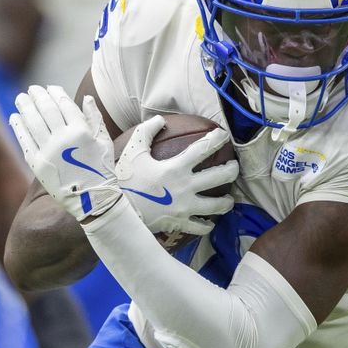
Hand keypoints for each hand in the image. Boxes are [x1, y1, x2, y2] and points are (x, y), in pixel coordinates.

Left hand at [10, 85, 120, 220]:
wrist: (92, 199)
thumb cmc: (102, 169)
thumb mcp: (105, 142)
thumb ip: (95, 118)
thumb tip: (86, 97)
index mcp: (82, 132)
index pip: (64, 104)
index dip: (55, 92)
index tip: (49, 88)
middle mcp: (63, 140)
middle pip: (46, 109)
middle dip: (37, 96)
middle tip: (32, 89)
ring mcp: (49, 152)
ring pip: (33, 122)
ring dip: (25, 107)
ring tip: (21, 98)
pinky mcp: (38, 164)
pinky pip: (25, 141)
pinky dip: (19, 127)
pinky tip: (15, 117)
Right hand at [115, 116, 238, 234]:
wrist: (114, 209)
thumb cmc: (124, 179)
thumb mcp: (133, 151)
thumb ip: (147, 131)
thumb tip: (160, 120)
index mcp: (176, 167)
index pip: (204, 148)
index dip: (218, 139)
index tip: (224, 135)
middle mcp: (186, 187)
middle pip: (220, 176)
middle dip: (232, 170)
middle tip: (233, 167)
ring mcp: (185, 207)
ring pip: (217, 206)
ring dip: (226, 202)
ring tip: (228, 200)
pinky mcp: (180, 223)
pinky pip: (200, 227)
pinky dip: (207, 225)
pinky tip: (208, 222)